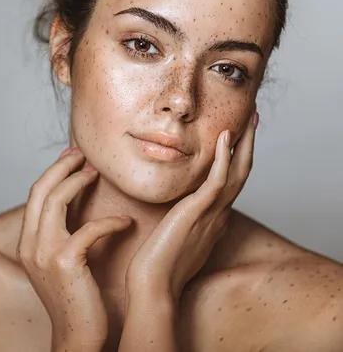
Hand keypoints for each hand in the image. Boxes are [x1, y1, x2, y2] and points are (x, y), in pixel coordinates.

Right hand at [17, 148, 132, 350]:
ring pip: (56, 199)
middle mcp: (30, 244)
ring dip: (78, 181)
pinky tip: (126, 222)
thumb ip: (62, 234)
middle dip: (61, 166)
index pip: (35, 195)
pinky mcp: (65, 262)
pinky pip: (88, 228)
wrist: (77, 335)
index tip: (72, 158)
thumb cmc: (76, 297)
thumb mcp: (61, 261)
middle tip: (83, 155)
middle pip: (40, 189)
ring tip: (98, 173)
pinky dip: (110, 221)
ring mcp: (44, 253)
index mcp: (28, 242)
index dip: (53, 172)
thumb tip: (75, 206)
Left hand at [125, 112, 258, 304]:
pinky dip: (223, 158)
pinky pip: (217, 181)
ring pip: (236, 173)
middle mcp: (218, 215)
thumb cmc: (159, 265)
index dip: (236, 160)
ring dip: (244, 145)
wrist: (153, 285)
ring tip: (249, 121)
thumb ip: (186, 223)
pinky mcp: (198, 212)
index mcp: (213, 220)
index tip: (236, 139)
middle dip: (248, 147)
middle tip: (253, 122)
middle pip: (240, 174)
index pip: (230, 184)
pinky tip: (225, 138)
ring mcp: (211, 213)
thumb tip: (183, 213)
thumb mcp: (178, 238)